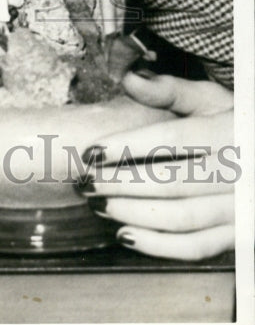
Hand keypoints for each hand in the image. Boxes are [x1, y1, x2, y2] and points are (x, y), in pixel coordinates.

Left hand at [80, 71, 235, 260]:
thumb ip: (170, 89)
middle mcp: (240, 173)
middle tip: (84, 181)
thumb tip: (128, 77)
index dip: (128, 146)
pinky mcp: (239, 235)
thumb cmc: (233, 123)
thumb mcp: (210, 98)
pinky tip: (125, 234)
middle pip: (171, 182)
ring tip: (96, 202)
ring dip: (132, 213)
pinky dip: (159, 246)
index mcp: (229, 133)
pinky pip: (197, 248)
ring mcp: (241, 208)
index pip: (172, 140)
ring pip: (181, 218)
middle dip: (120, 183)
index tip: (90, 151)